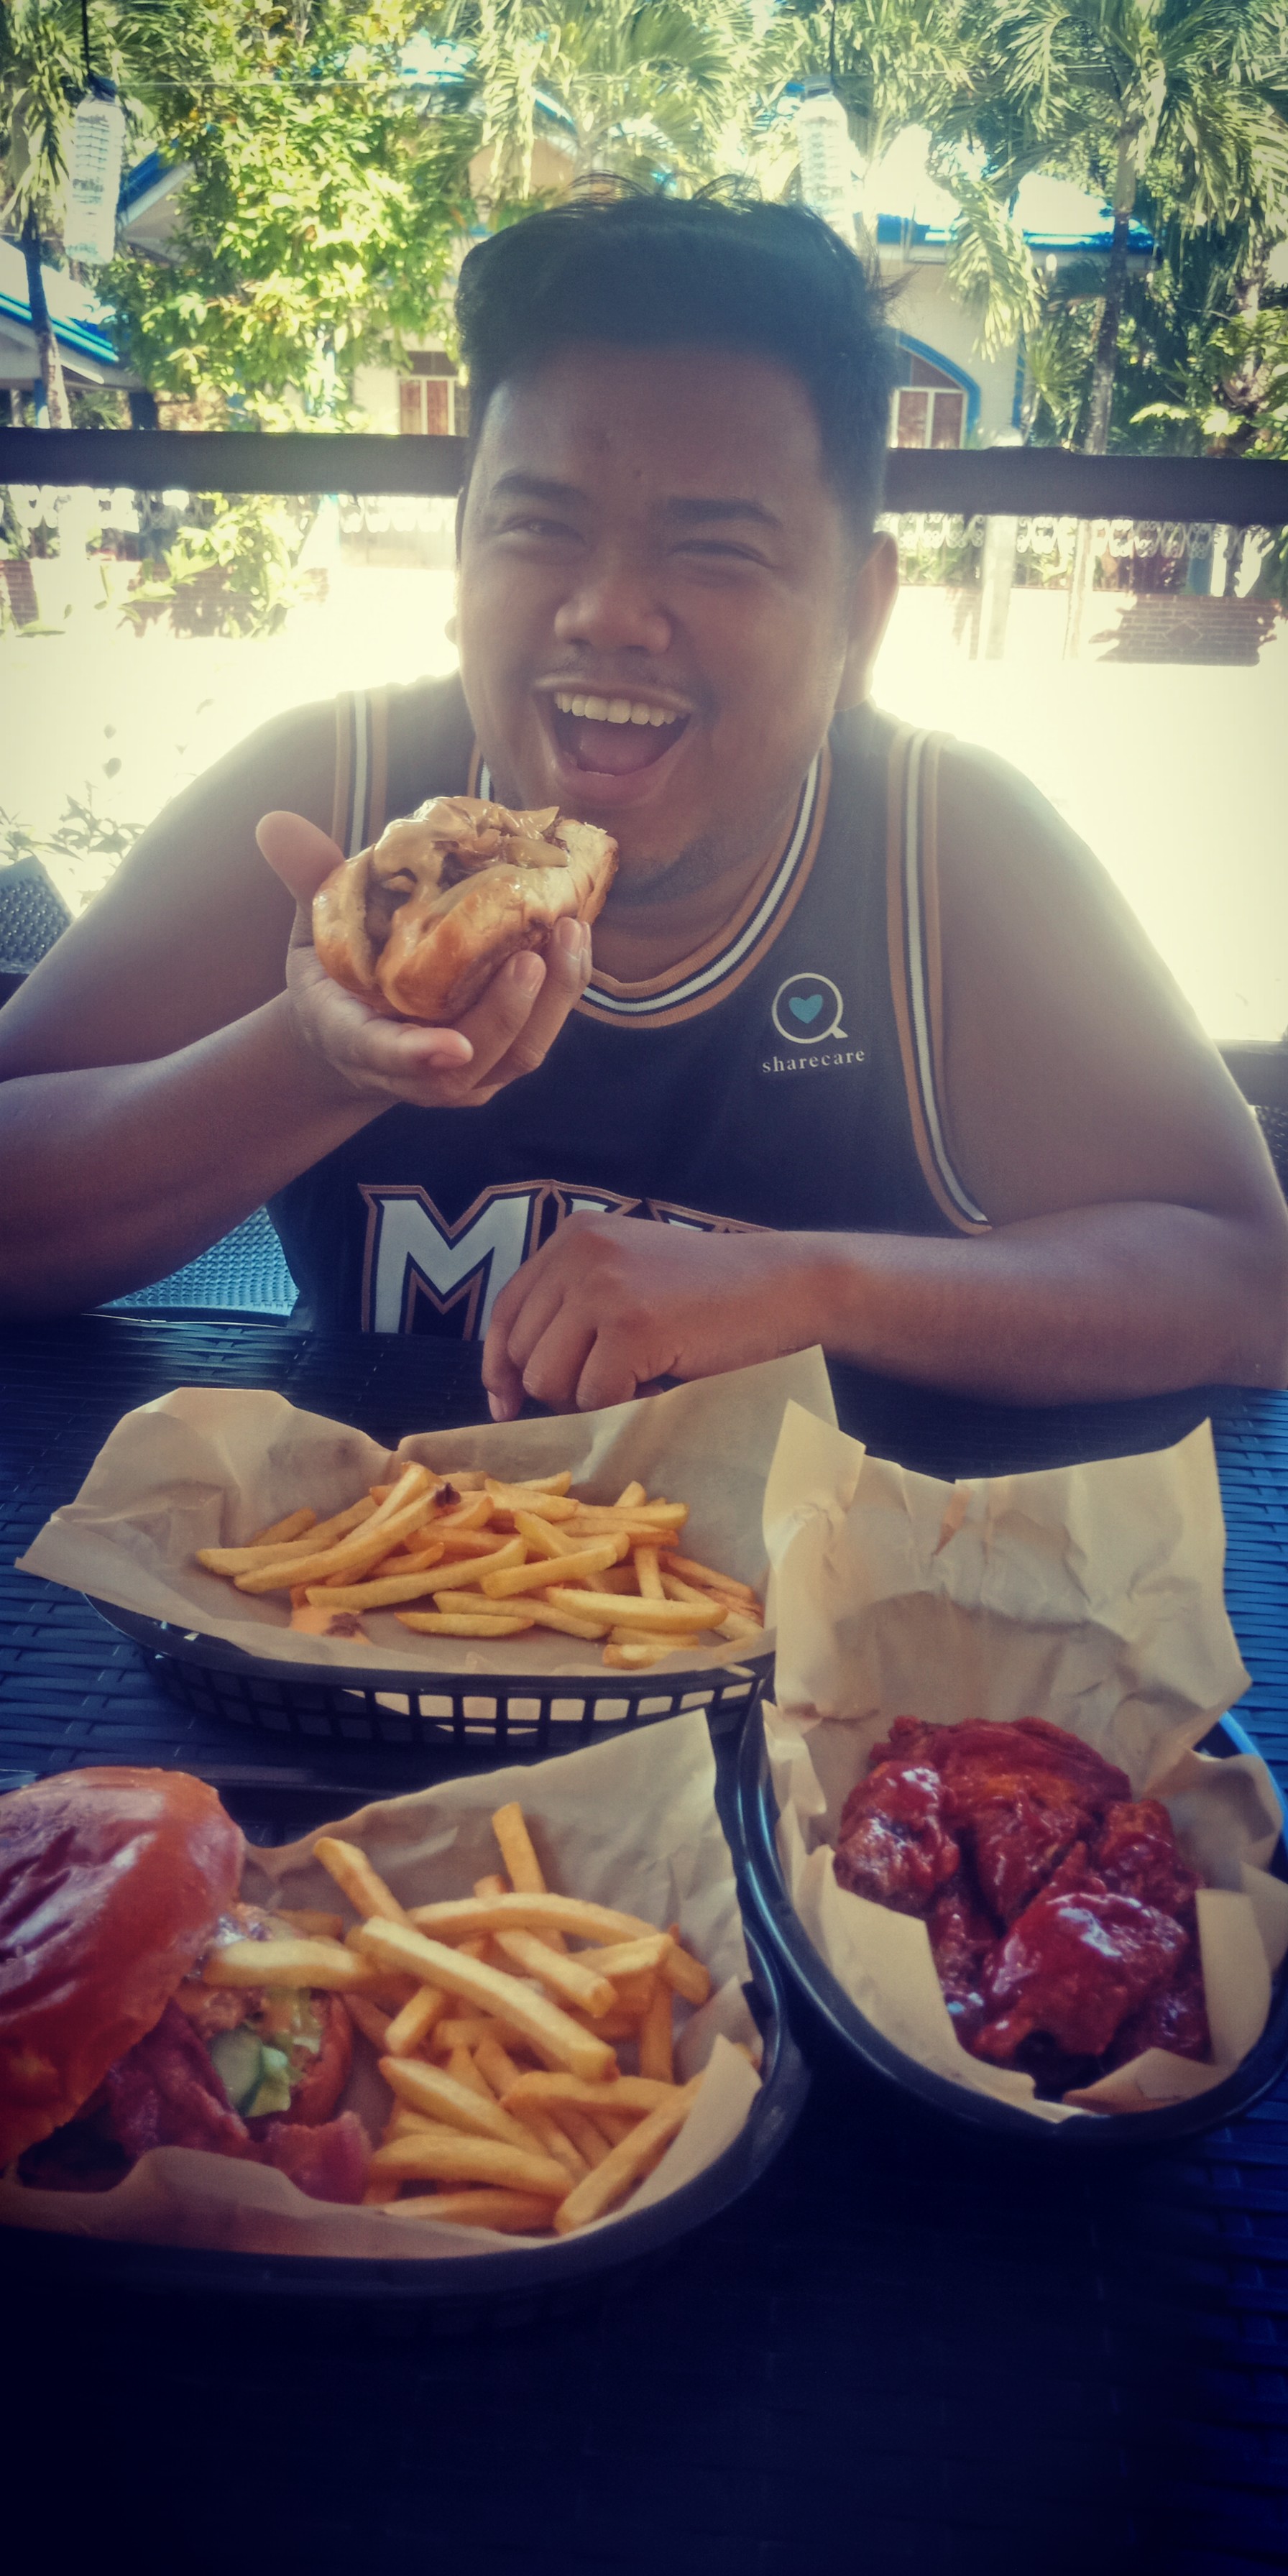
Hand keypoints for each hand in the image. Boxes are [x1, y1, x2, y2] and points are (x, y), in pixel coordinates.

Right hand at [256, 811, 591, 1110]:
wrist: (358, 1034)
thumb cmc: (336, 976)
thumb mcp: (314, 930)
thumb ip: (307, 882)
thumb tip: (275, 823)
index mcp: (355, 1040)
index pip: (382, 1056)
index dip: (416, 1056)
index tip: (453, 1049)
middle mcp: (413, 1070)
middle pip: (471, 1062)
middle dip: (507, 1012)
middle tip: (534, 951)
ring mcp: (464, 1073)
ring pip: (516, 1054)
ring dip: (551, 999)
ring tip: (570, 931)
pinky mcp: (500, 1060)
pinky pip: (539, 1034)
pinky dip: (562, 992)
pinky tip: (575, 937)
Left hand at [482, 1212, 822, 1416]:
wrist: (786, 1287)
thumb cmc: (711, 1297)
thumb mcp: (628, 1278)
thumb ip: (572, 1308)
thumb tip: (509, 1383)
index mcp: (573, 1238)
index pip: (506, 1311)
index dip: (501, 1365)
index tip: (507, 1403)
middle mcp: (579, 1252)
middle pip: (523, 1352)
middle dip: (559, 1387)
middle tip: (616, 1384)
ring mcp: (603, 1286)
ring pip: (550, 1380)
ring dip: (591, 1399)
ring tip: (641, 1378)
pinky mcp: (631, 1324)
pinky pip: (595, 1397)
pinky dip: (626, 1406)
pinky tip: (662, 1382)